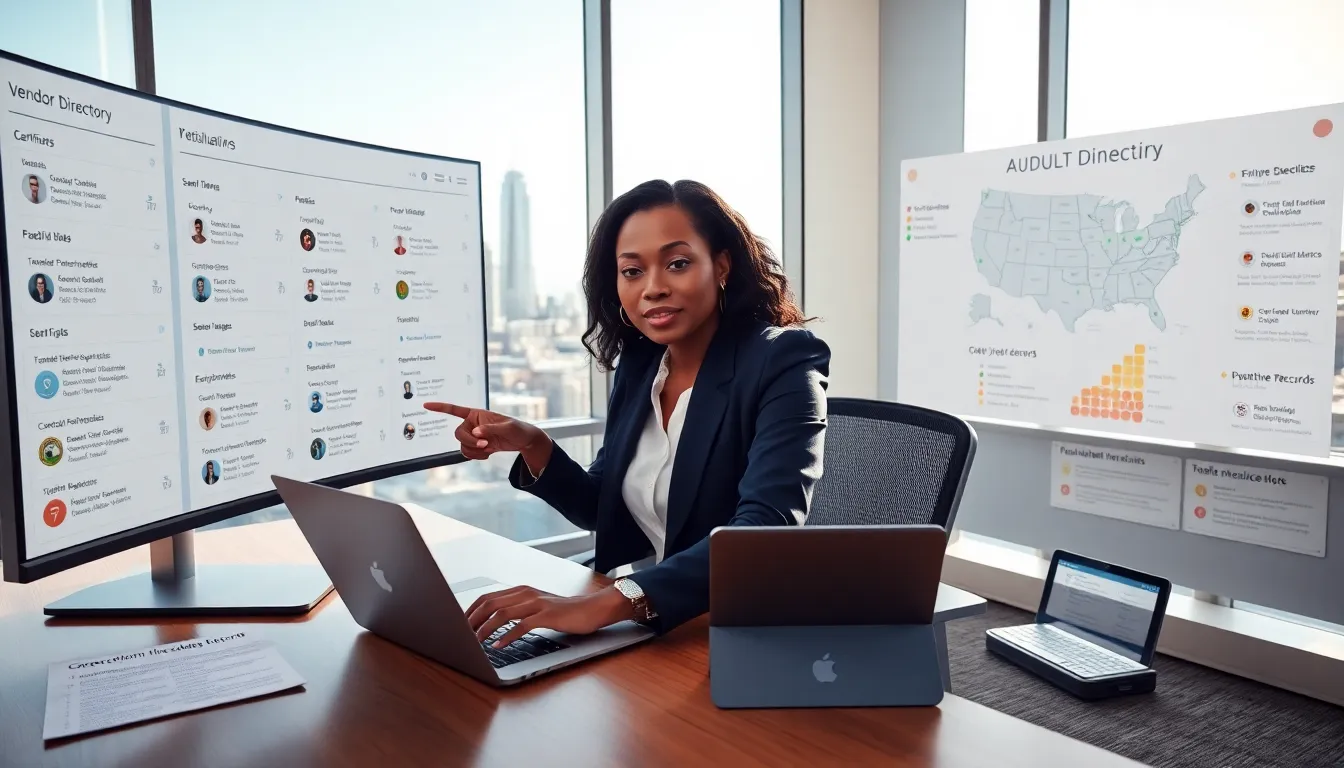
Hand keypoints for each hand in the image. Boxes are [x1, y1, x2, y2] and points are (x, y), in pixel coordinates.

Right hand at [423, 402, 549, 465]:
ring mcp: (474, 436)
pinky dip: (476, 456)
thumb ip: (491, 429)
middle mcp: (472, 424)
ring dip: (474, 451)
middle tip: (485, 445)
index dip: (440, 407)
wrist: (524, 441)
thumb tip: (476, 432)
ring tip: (489, 449)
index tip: (425, 405)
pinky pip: (468, 453)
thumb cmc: (518, 429)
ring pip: (462, 446)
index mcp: (477, 414)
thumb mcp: (508, 428)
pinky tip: (488, 454)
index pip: (455, 410)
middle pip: (458, 434)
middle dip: (470, 442)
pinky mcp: (477, 446)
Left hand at [467, 586, 632, 647]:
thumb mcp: (538, 609)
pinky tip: (498, 645)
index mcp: (521, 591)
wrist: (593, 609)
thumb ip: (519, 612)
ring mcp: (537, 603)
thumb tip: (494, 625)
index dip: (470, 611)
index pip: (488, 597)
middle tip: (461, 635)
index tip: (460, 625)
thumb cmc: (565, 612)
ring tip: (475, 642)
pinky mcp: (547, 615)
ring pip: (502, 613)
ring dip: (485, 629)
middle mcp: (526, 594)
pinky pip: (522, 625)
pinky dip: (507, 636)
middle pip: (490, 603)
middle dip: (472, 620)